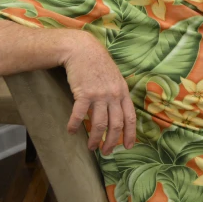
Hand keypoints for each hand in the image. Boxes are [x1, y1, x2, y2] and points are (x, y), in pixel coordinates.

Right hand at [62, 32, 135, 154]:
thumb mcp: (115, 78)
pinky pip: (79, 115)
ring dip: (94, 138)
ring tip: (91, 147)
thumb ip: (118, 94)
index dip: (130, 134)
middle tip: (106, 152)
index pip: (130, 118)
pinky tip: (71, 131)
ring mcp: (99, 95)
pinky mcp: (83, 93)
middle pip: (116, 125)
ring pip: (99, 124)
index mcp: (123, 93)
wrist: (82, 49)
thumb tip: (119, 112)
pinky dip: (75, 125)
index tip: (127, 147)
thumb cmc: (98, 64)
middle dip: (111, 141)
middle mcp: (114, 95)